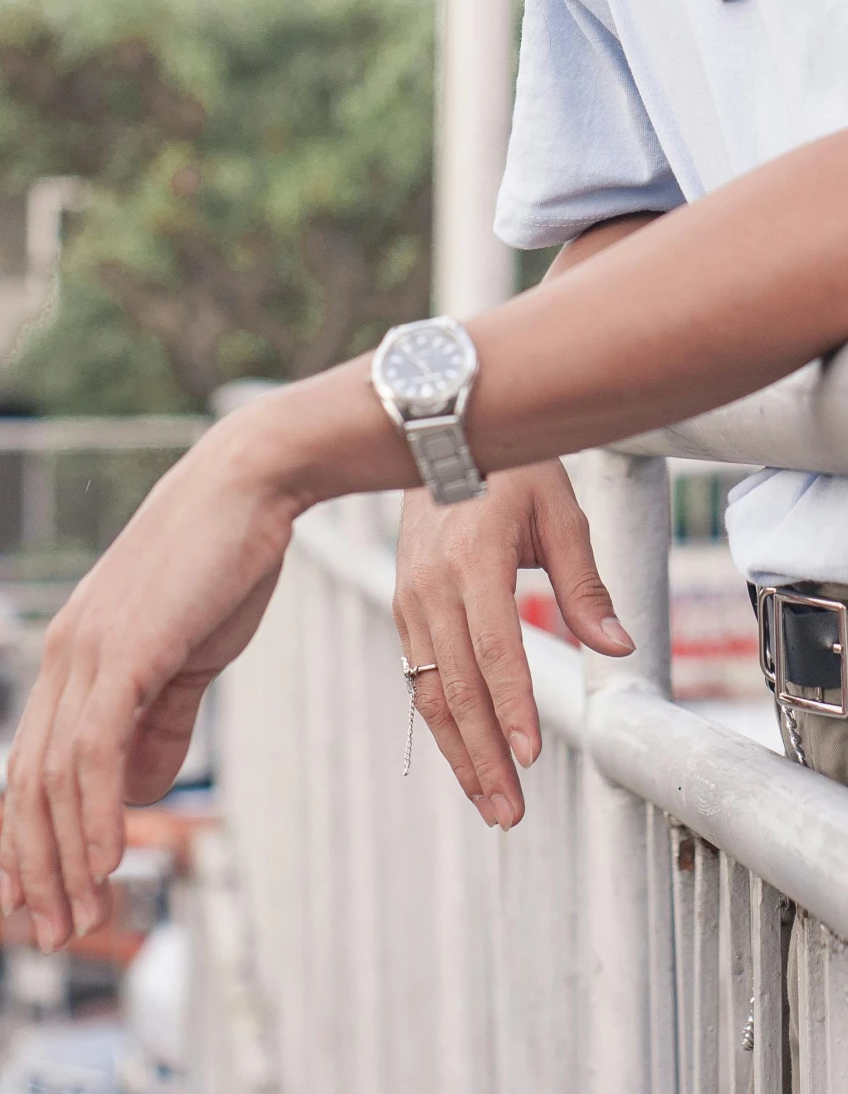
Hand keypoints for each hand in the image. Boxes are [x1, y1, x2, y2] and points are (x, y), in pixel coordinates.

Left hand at [0, 414, 298, 950]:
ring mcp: (87, 651)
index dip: (28, 839)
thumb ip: (162, 721)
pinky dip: (94, 813)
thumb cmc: (229, 559)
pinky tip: (109, 858)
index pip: (30, 766)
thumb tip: (140, 791)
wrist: (254, 481)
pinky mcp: (123, 650)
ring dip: (64, 858)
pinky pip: (93, 750)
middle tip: (56, 932)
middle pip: (26, 784)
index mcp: (74, 656)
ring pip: (53, 779)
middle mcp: (63, 656)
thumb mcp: (192, 654)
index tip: (39, 901)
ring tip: (83, 916)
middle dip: (36, 868)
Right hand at [394, 458, 631, 827]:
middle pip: (457, 688)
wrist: (442, 431)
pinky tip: (465, 754)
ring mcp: (410, 598)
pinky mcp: (403, 606)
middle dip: (484, 757)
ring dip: (460, 754)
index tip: (532, 756)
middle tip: (510, 812)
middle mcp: (432, 585)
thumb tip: (616, 647)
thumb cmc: (511, 464)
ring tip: (491, 803)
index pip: (494, 649)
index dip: (512, 707)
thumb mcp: (559, 510)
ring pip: (431, 693)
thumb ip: (584, 584)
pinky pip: (420, 676)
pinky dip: (442, 722)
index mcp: (474, 558)